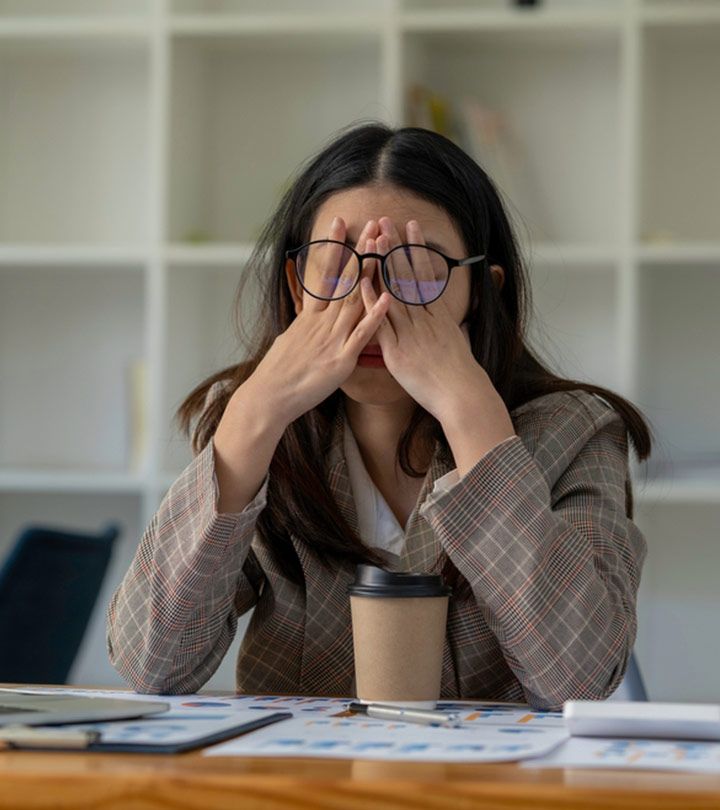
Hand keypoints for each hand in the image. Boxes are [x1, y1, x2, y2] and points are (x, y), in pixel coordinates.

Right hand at [245, 216, 390, 427]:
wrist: (269, 397)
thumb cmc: (279, 374)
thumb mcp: (290, 340)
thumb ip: (305, 326)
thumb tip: (308, 316)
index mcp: (310, 317)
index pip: (324, 273)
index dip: (333, 247)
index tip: (340, 222)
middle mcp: (321, 322)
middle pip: (345, 280)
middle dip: (360, 250)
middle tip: (372, 223)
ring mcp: (332, 339)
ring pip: (355, 299)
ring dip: (371, 272)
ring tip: (383, 247)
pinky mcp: (341, 359)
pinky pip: (361, 335)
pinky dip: (374, 316)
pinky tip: (387, 298)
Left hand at [360, 217, 514, 469]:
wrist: (461, 395)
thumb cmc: (460, 374)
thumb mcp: (458, 341)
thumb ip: (448, 326)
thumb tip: (449, 316)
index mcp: (438, 315)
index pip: (425, 274)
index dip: (416, 250)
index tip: (410, 228)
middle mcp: (424, 318)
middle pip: (407, 276)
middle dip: (396, 247)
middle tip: (386, 221)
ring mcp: (410, 332)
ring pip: (394, 292)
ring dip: (383, 264)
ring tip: (374, 239)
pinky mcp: (397, 350)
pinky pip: (381, 322)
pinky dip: (371, 302)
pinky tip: (361, 282)